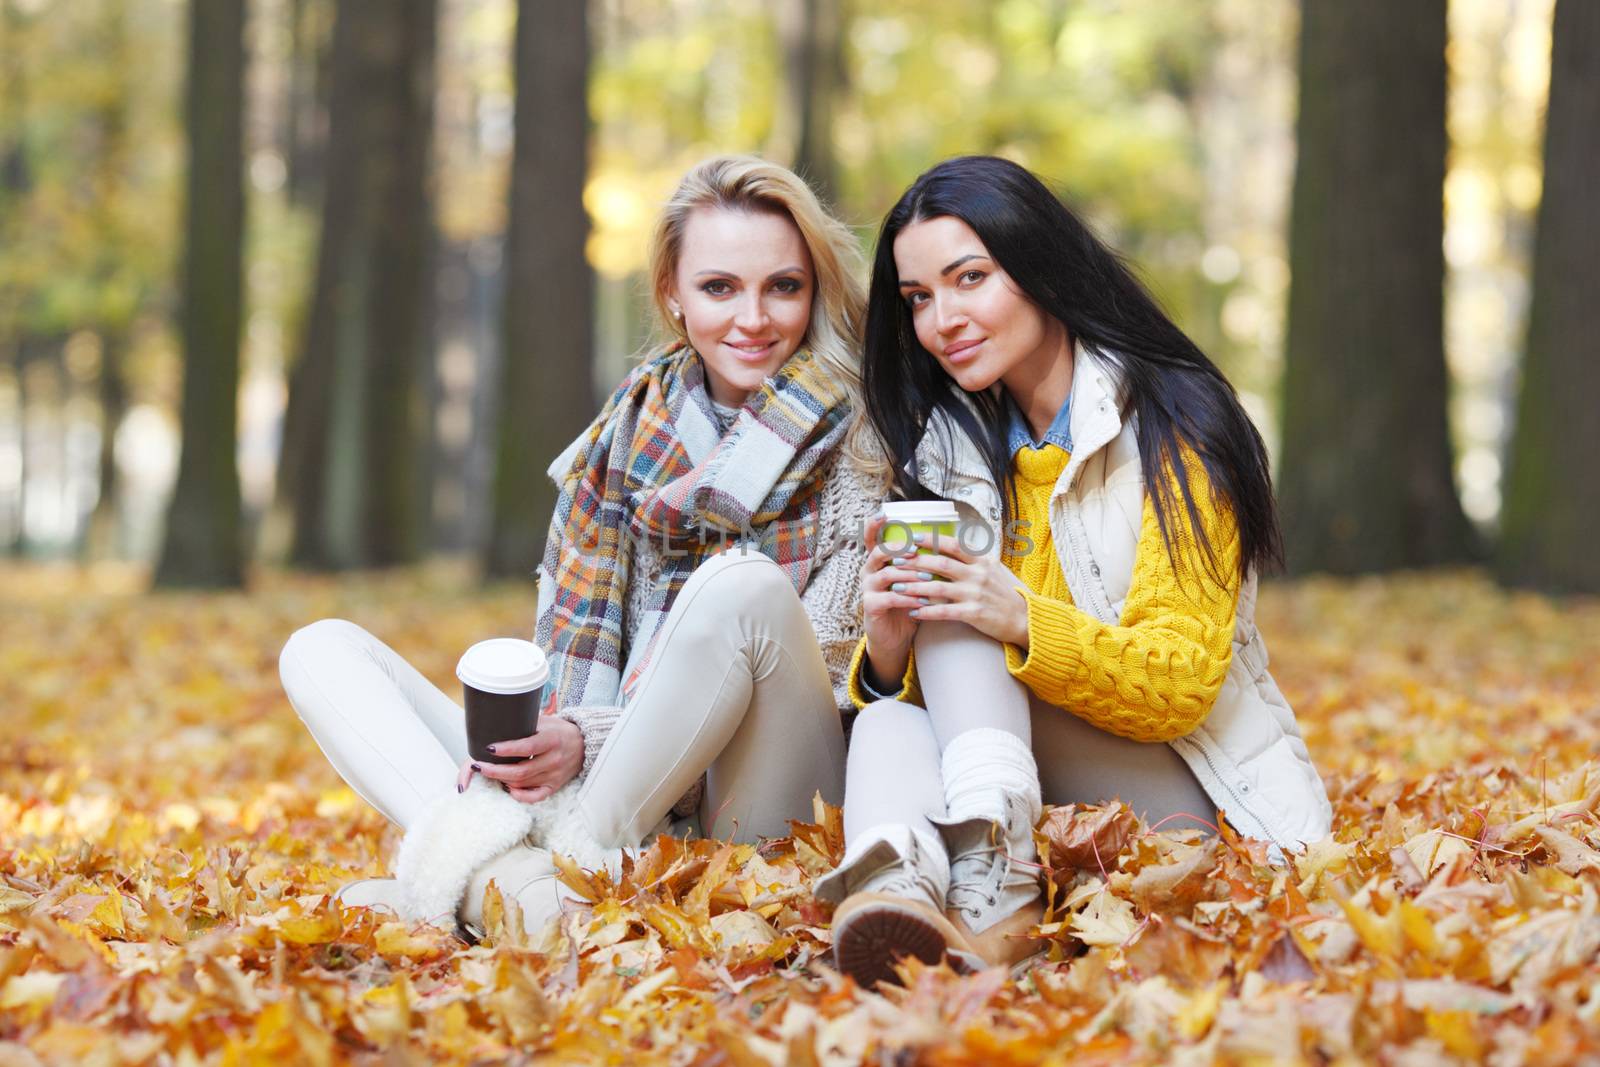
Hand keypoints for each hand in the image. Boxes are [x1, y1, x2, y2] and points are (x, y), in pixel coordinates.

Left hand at [455, 714, 583, 802]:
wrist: (584, 744)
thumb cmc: (559, 731)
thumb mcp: (545, 722)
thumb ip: (525, 725)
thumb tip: (496, 724)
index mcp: (552, 740)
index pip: (527, 747)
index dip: (506, 750)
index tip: (488, 748)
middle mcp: (554, 760)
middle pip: (521, 771)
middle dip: (495, 770)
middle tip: (478, 766)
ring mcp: (555, 775)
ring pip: (524, 784)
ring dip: (502, 780)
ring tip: (488, 773)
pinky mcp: (554, 786)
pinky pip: (535, 797)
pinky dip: (519, 796)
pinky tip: (508, 788)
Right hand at [860, 514, 926, 684]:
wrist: (895, 636)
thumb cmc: (908, 603)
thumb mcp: (913, 580)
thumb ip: (920, 562)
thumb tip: (947, 541)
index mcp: (878, 561)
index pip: (870, 538)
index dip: (874, 525)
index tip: (884, 514)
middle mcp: (869, 571)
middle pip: (878, 552)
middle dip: (899, 549)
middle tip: (917, 550)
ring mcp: (868, 589)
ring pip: (887, 574)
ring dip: (909, 575)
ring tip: (928, 579)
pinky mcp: (871, 606)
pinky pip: (890, 598)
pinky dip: (909, 598)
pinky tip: (923, 601)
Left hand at [899, 531, 1029, 647]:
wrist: (1024, 619)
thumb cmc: (1005, 594)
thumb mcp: (994, 570)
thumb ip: (974, 559)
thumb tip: (952, 547)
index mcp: (982, 560)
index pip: (953, 544)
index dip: (931, 540)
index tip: (911, 538)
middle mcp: (978, 574)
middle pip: (941, 563)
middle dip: (915, 561)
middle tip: (895, 561)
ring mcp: (976, 594)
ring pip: (938, 587)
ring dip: (915, 587)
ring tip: (896, 587)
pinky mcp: (974, 613)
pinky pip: (944, 611)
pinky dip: (926, 611)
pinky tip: (912, 611)